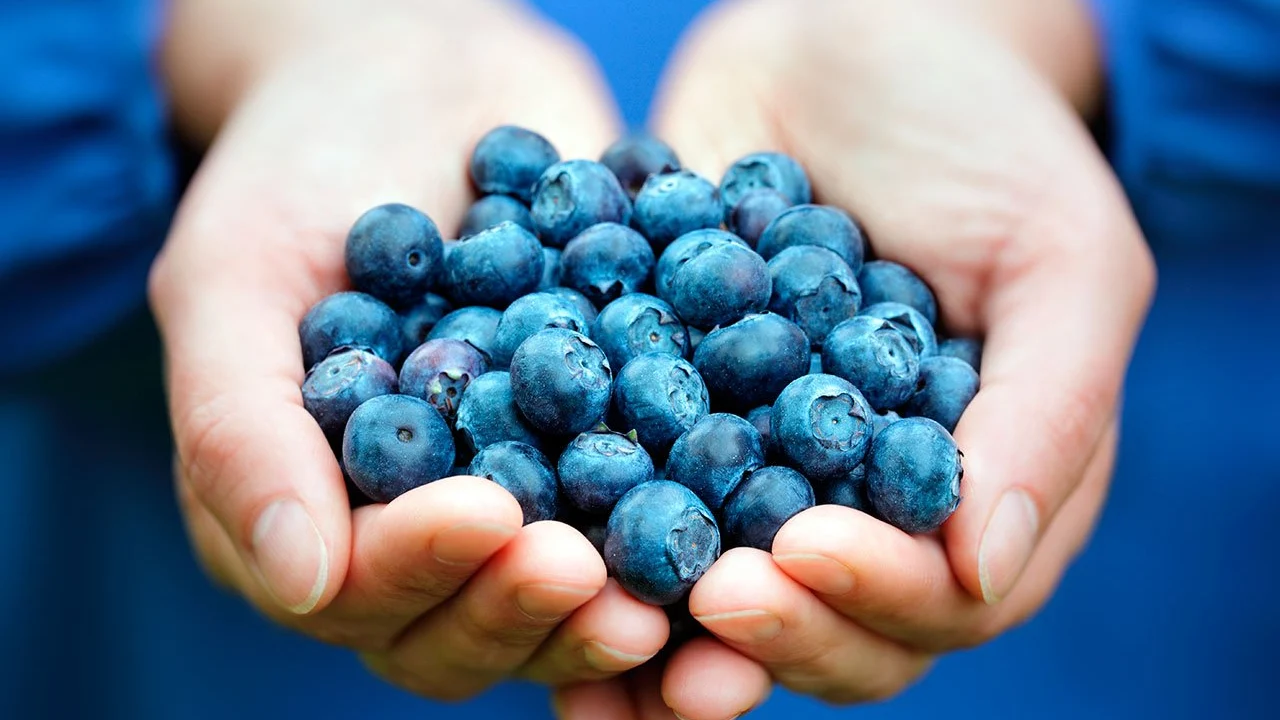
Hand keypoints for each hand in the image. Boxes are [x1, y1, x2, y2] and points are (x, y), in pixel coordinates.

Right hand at [149, 0, 669, 700]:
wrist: (417, 80)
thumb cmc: (299, 171)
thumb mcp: (234, 277)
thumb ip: (241, 429)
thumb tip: (303, 585)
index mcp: (316, 517)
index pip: (361, 589)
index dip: (421, 567)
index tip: (487, 516)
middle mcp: (420, 533)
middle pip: (468, 625)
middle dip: (526, 607)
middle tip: (591, 572)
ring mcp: (523, 496)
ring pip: (564, 598)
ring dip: (616, 603)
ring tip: (676, 579)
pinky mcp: (610, 449)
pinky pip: (653, 507)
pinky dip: (697, 520)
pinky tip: (746, 506)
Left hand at [555, 0, 1154, 715]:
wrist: (845, 37)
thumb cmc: (981, 134)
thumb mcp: (1059, 254)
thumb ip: (1045, 412)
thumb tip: (982, 571)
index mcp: (980, 489)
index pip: (943, 599)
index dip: (875, 597)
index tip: (796, 553)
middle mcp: (868, 504)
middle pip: (830, 625)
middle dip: (771, 632)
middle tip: (702, 605)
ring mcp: (764, 470)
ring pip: (722, 593)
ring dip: (667, 635)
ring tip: (604, 639)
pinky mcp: (671, 420)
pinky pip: (629, 498)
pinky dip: (587, 539)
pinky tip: (535, 555)